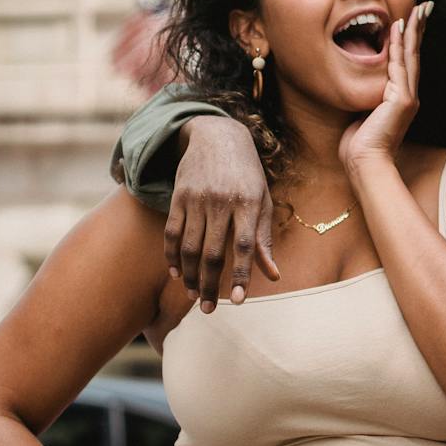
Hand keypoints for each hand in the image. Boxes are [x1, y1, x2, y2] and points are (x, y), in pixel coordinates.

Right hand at [166, 116, 278, 312]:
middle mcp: (222, 201)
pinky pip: (171, 232)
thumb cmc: (247, 175)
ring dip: (190, 276)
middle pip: (213, 252)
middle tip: (210, 309)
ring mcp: (197, 198)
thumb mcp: (263, 201)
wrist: (217, 136)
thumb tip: (274, 275)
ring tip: (194, 296)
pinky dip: (171, 256)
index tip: (237, 301)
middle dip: (210, 285)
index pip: (245, 246)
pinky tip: (176, 274)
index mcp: (249, 203)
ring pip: (189, 247)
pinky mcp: (178, 196)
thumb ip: (264, 239)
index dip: (240, 275)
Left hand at [340, 1, 431, 168]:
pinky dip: (399, 45)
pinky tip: (399, 27)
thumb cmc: (361, 145)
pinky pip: (399, 66)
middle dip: (420, 29)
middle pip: (416, 55)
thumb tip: (359, 87)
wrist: (366, 162)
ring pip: (411, 56)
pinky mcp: (402, 100)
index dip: (411, 41)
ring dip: (414, 30)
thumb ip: (367, 98)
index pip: (408, 63)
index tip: (413, 20)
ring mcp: (408, 97)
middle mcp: (409, 96)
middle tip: (425, 6)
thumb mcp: (364, 115)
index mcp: (401, 99)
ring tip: (417, 9)